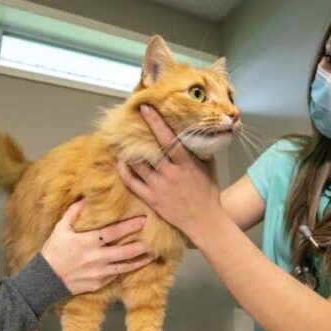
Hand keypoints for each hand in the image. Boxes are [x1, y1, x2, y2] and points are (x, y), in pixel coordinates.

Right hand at [40, 200, 153, 294]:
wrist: (44, 279)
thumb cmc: (53, 250)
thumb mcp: (60, 228)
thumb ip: (74, 213)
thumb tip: (86, 198)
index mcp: (86, 242)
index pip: (113, 232)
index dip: (129, 226)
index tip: (143, 220)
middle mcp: (95, 258)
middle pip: (124, 252)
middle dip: (141, 245)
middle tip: (154, 239)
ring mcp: (98, 273)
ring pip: (124, 267)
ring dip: (140, 260)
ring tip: (152, 254)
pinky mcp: (98, 284)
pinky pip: (115, 276)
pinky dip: (126, 270)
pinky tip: (135, 265)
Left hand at [117, 104, 222, 237]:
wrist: (204, 221)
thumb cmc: (208, 193)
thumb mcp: (209, 168)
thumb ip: (201, 150)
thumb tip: (197, 131)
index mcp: (185, 164)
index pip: (168, 139)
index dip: (156, 122)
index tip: (145, 108)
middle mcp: (170, 174)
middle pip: (149, 150)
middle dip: (137, 135)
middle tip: (127, 122)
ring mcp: (158, 187)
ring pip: (138, 165)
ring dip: (128, 152)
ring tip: (121, 140)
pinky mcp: (151, 198)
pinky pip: (132, 182)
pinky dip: (124, 171)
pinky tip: (120, 161)